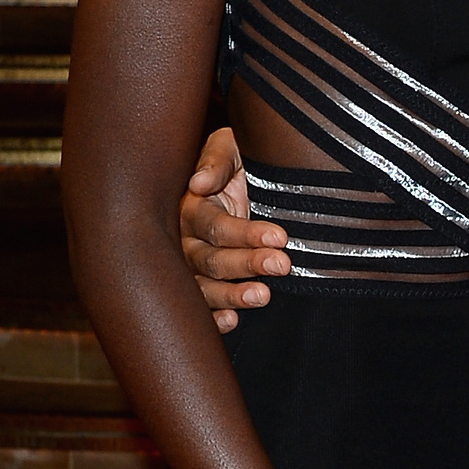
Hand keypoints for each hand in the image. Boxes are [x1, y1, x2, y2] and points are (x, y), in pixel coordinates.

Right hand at [181, 126, 292, 331]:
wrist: (247, 174)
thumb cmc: (236, 159)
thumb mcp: (229, 147)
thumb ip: (216, 160)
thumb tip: (199, 182)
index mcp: (190, 208)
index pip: (215, 226)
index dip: (246, 234)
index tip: (279, 238)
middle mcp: (186, 240)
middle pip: (210, 259)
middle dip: (247, 263)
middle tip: (282, 265)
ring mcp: (193, 265)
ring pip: (205, 287)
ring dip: (233, 295)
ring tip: (263, 295)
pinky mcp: (204, 283)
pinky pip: (202, 307)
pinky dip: (216, 317)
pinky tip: (233, 321)